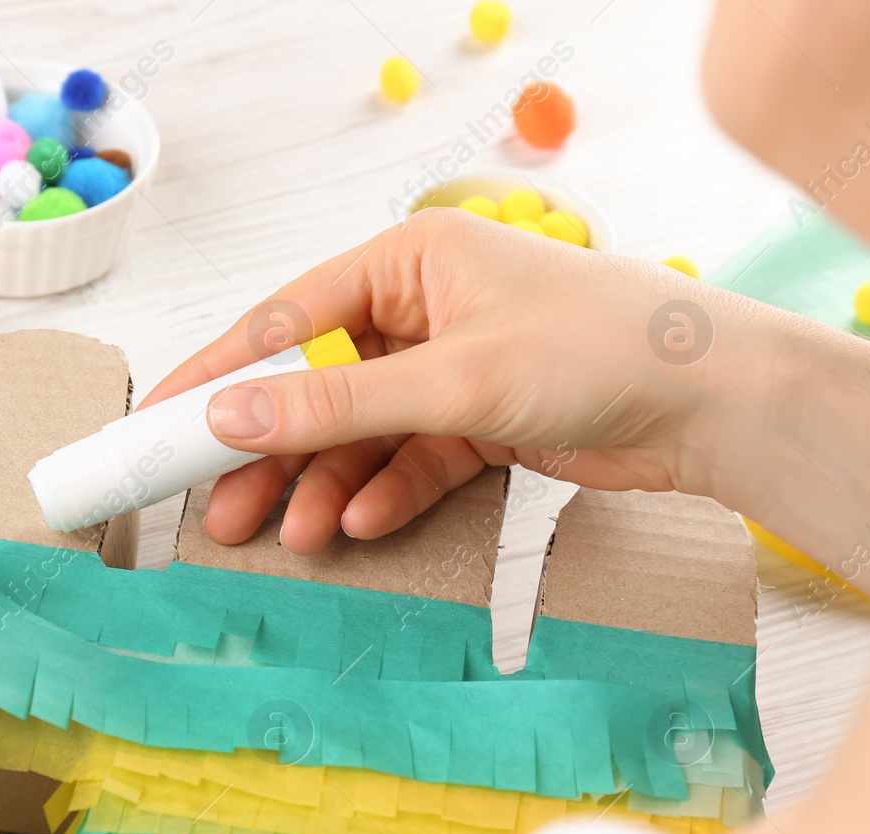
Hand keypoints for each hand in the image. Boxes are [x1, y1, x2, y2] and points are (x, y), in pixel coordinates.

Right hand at [143, 208, 866, 560]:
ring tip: (289, 536)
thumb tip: (226, 420)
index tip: (156, 420)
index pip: (284, 320)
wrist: (713, 405)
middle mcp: (420, 310)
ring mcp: (446, 370)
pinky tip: (359, 524)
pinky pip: (406, 461)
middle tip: (216, 508)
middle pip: (314, 387)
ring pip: (357, 435)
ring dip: (322, 485)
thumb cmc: (600, 350)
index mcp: (407, 262)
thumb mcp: (453, 380)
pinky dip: (383, 493)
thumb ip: (335, 406)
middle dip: (267, 452)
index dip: (215, 374)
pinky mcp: (474, 424)